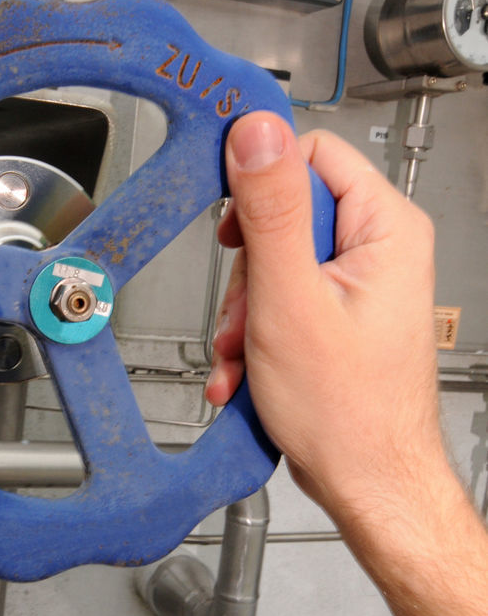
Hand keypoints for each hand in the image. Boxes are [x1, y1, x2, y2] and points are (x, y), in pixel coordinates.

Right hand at [206, 113, 445, 527]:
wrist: (366, 484)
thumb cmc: (349, 414)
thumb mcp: (289, 300)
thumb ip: (270, 211)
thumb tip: (257, 132)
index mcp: (385, 228)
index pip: (309, 155)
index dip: (260, 186)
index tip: (230, 223)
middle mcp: (379, 249)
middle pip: (283, 216)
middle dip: (247, 273)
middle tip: (245, 315)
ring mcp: (358, 284)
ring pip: (274, 264)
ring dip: (243, 313)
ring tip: (244, 355)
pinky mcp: (338, 315)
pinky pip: (281, 300)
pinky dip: (255, 336)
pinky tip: (248, 371)